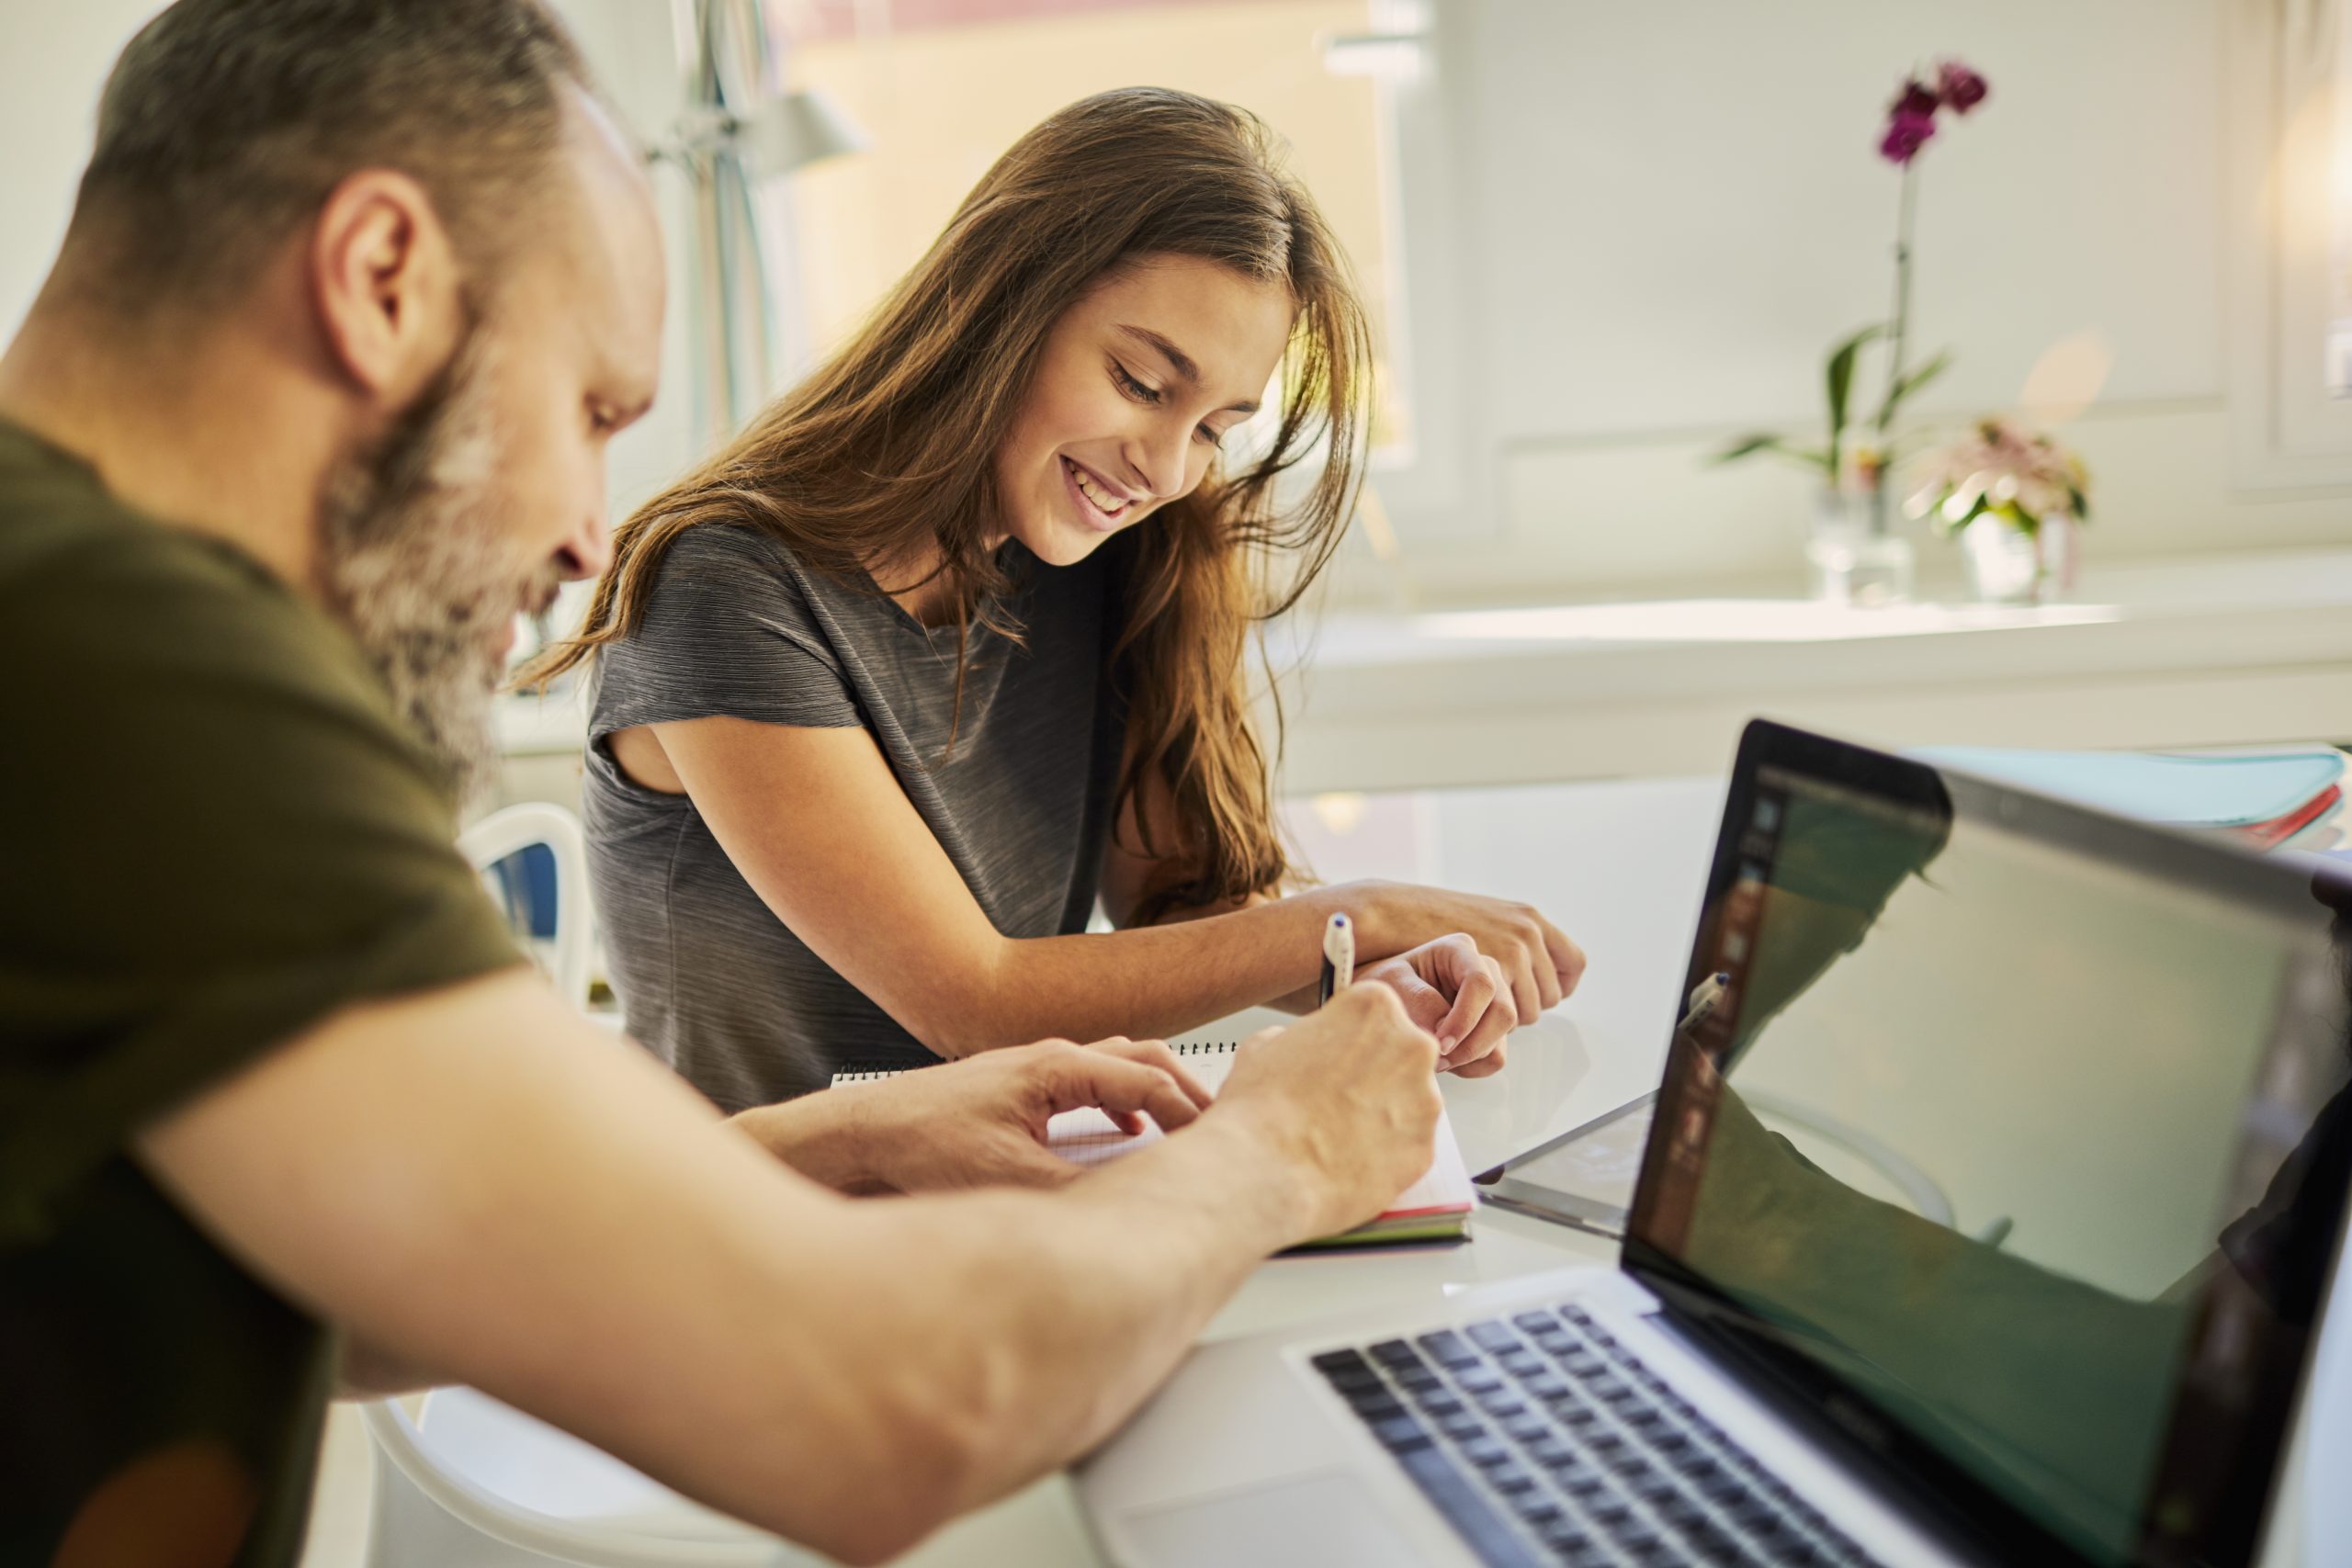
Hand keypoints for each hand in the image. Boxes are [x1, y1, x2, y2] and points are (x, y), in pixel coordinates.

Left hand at [737, 1037, 1212, 1193]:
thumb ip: (1076, 1193)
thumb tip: (1126, 1213)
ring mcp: (1031, 1068)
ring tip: (1184, 1126)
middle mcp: (1048, 1057)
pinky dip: (1121, 1101)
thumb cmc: (919, 1144)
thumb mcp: (1010, 1179)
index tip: (1225, 1142)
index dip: (1193, 1113)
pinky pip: (1089, 1081)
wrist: (858, 1135)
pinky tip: (1120, 1132)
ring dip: (1154, 1092)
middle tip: (1222, 1125)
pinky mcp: (1016, 1088)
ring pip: (1115, 1064)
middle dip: (1188, 1090)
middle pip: (1142, 1056)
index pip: (1150, 1079)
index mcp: (1057, 1067)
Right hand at [1214, 986, 1442, 1237]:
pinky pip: (1409, 1146)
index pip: (1375, 1013)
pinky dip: (1386, 1153)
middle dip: (1376, 1075)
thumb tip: (1304, 1048)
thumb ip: (1300, 1037)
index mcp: (1375, 1008)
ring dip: (1383, 1114)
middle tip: (1338, 1097)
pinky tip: (1351, 1157)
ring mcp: (1425, 1101)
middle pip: (1402, 1055)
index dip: (1351, 1038)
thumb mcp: (1265, 1045)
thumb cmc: (1262, 1109)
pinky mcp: (1426, 1149)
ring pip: (1410, 1103)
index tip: (1339, 1054)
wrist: (1266, 1172)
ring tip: (1339, 1132)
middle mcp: (1411, 1047)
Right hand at [1346, 882, 1586, 1022]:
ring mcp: (1513, 951)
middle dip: (1526, 1009)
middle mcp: (1529, 932)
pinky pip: (1510, 1017)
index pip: (1573, 963)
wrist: (1392, 912)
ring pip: (1531, 1012)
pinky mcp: (1492, 972)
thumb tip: (1532, 969)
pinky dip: (1491, 1029)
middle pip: (1552, 994)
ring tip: (1475, 1018)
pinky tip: (1466, 1023)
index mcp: (1530, 918)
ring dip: (1506, 1022)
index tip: (1541, 997)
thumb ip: (1507, 941)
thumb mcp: (1481, 920)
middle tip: (1493, 1014)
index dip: (1560, 985)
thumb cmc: (1427, 920)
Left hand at [1362, 933, 1515, 1075]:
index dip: (1465, 1018)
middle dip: (1471, 1045)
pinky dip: (1473, 1067)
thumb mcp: (1390, 984)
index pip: (1481, 983)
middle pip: (1503, 1013)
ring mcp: (1495, 999)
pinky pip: (1497, 1056)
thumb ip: (1418, 1001)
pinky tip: (1446, 1059)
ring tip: (1434, 1057)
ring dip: (1469, 1057)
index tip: (1439, 1044)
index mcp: (1459, 950)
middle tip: (1436, 1060)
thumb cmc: (1386, 985)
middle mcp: (1486, 971)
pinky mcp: (1494, 1027)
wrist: (1386, 1003)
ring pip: (1502, 1037)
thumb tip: (1444, 1033)